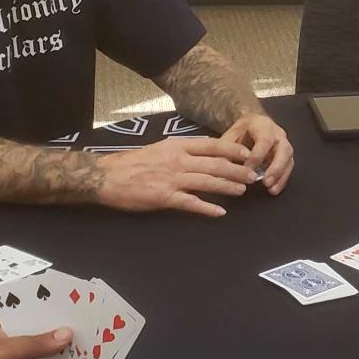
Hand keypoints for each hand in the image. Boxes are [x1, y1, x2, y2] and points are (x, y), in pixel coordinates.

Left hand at [0, 323, 99, 358]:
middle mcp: (22, 350)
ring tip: (106, 358)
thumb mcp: (0, 350)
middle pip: (54, 342)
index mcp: (10, 331)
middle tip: (106, 333)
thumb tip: (68, 333)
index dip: (62, 313)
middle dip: (78, 338)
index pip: (40, 317)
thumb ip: (35, 344)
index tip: (87, 307)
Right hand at [97, 138, 255, 216]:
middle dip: (237, 170)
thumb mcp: (159, 149)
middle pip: (215, 163)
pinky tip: (220, 212)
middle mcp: (177, 160)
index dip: (232, 149)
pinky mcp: (165, 197)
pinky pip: (191, 203)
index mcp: (176, 146)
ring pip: (207, 181)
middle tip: (252, 176)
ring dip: (228, 187)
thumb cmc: (132, 163)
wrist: (106, 176)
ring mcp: (172, 179)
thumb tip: (203, 154)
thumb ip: (180, 151)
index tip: (247, 154)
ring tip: (242, 191)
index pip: (211, 145)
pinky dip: (208, 208)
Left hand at [222, 113, 294, 194]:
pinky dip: (282, 179)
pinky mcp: (286, 155)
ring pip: (288, 159)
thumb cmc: (241, 131)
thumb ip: (226, 151)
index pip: (265, 140)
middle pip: (284, 150)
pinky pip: (289, 167)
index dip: (257, 156)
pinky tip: (274, 189)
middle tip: (266, 182)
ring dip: (281, 175)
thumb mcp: (230, 137)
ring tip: (271, 189)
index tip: (248, 169)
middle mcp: (277, 134)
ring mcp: (284, 144)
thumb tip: (220, 168)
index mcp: (263, 126)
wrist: (251, 125)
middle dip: (276, 167)